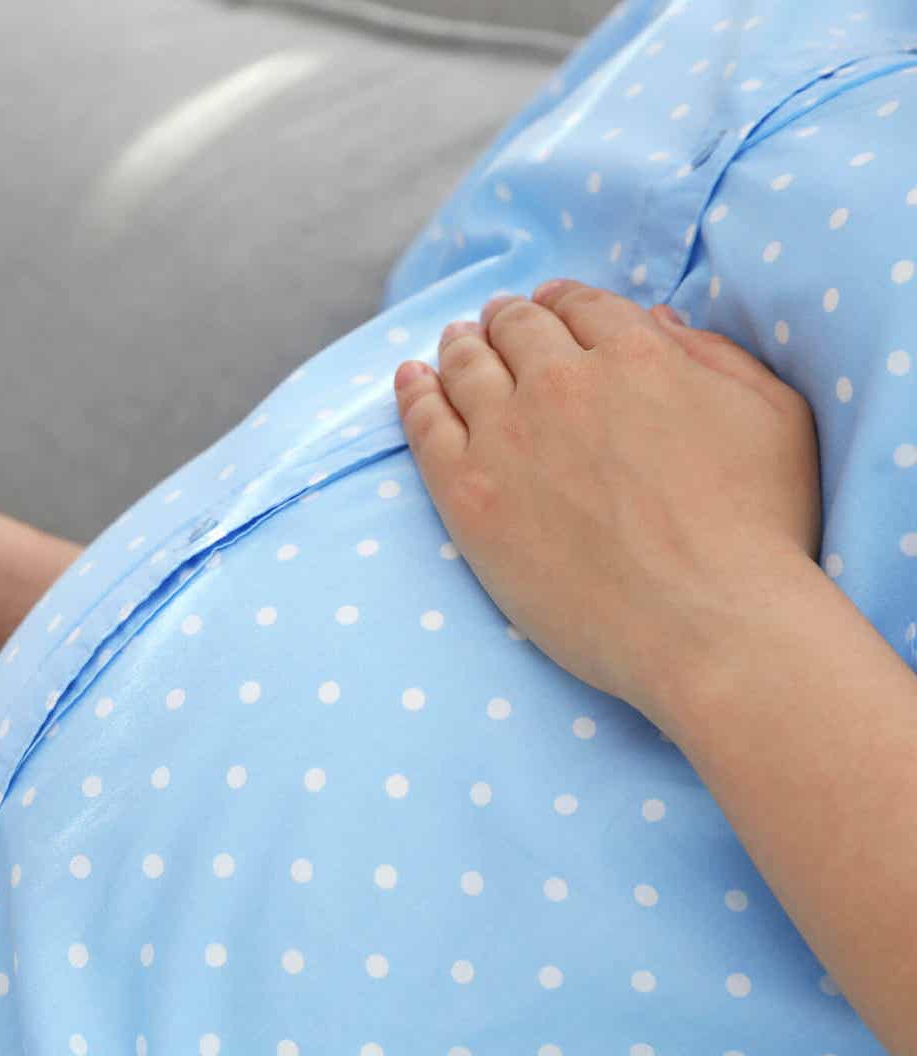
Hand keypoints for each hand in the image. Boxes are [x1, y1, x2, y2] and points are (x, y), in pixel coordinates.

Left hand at [391, 278, 821, 722]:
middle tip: (495, 323)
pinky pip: (424, 424)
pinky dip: (413, 392)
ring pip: (466, 368)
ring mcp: (506, 436)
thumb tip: (656, 320)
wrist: (709, 626)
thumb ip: (715, 357)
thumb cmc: (761, 533)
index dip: (561, 303)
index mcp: (637, 354)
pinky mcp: (467, 493)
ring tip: (454, 343)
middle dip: (507, 320)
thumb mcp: (773, 417)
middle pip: (517, 330)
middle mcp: (562, 381)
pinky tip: (409, 379)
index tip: (548, 307)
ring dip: (460, 347)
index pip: (582, 306)